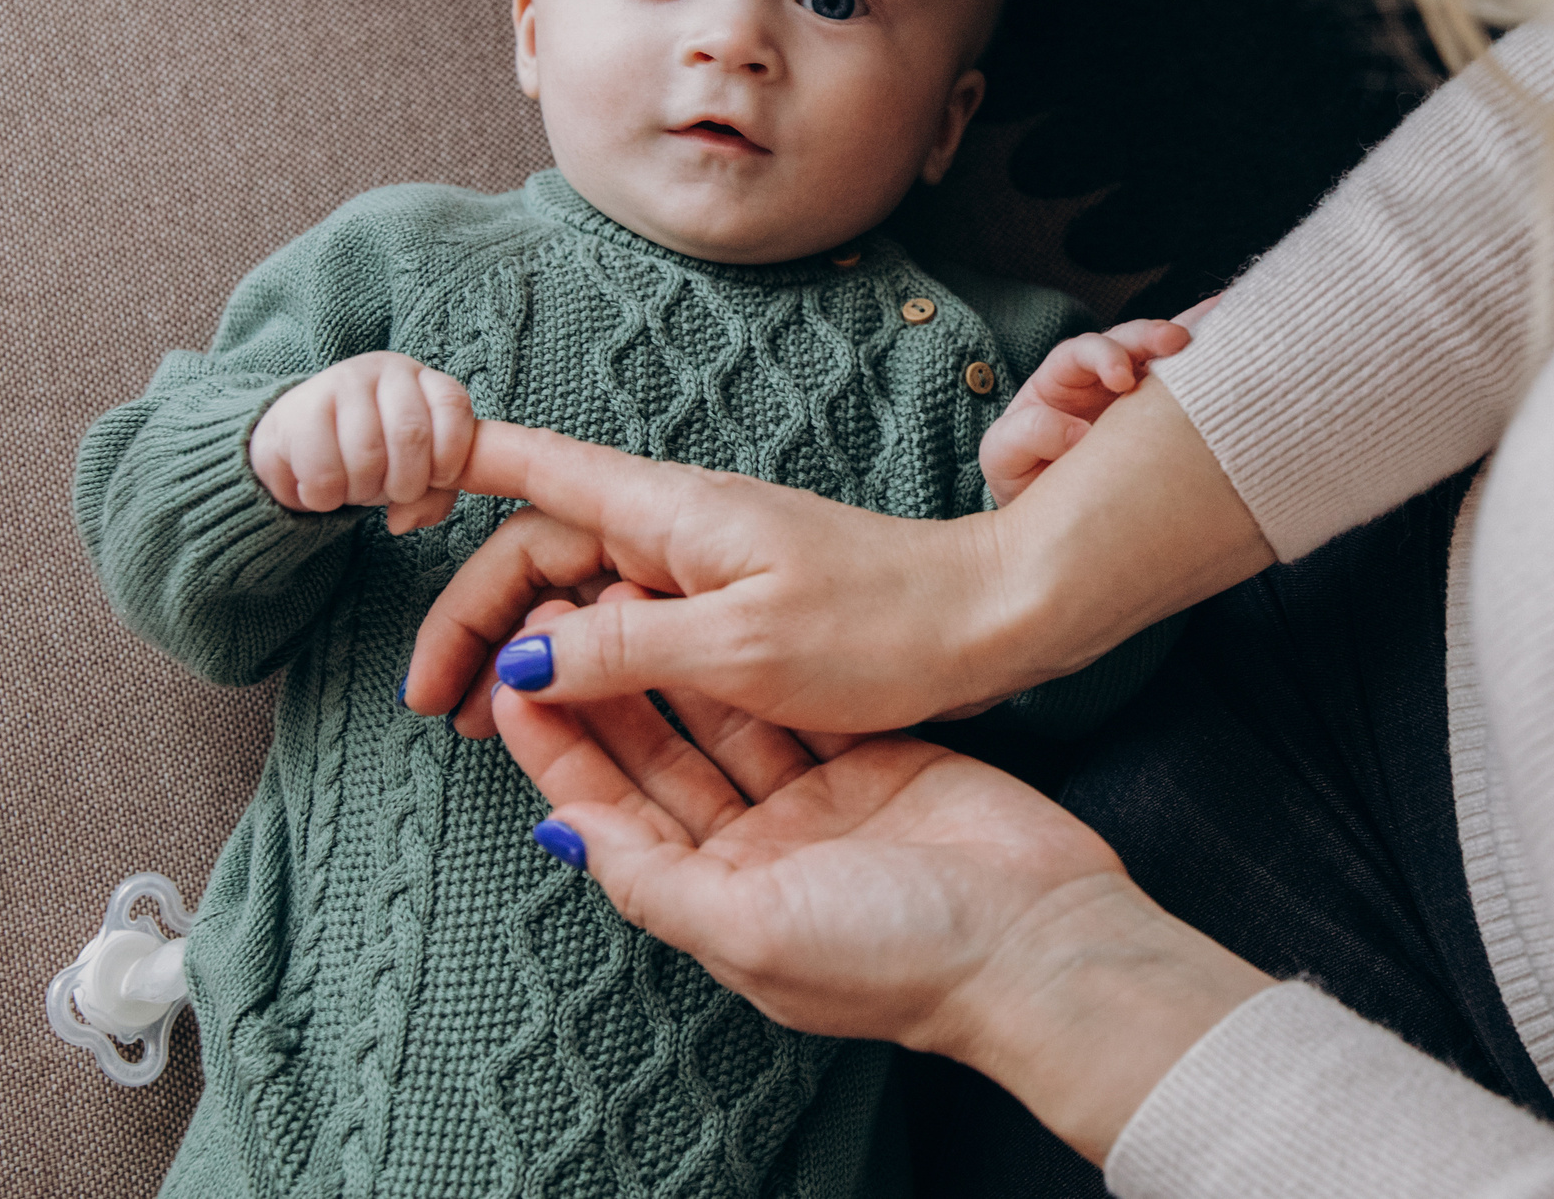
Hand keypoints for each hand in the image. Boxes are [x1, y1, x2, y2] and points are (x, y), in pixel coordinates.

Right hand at [249, 351, 474, 533]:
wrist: (300, 442)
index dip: (449, 456)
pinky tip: (321, 491)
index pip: (453, 406)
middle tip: (388, 493)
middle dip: (404, 483)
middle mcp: (386, 371)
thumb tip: (402, 521)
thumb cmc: (376, 458)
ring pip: (367, 454)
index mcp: (426, 380)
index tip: (436, 479)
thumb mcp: (418, 475)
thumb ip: (434, 497)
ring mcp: (341, 382)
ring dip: (361, 491)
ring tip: (353, 489)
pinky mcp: (299, 408)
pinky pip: (322, 470)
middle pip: (410, 434)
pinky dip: (325, 497)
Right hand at [407, 422, 1005, 735]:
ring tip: (484, 727)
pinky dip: (587, 663)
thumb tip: (525, 662)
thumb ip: (626, 649)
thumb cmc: (882, 628)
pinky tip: (570, 715)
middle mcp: (680, 526)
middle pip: (543, 552)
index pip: (533, 471)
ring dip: (528, 651)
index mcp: (671, 514)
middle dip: (478, 620)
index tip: (384, 493)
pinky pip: (634, 624)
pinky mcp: (737, 603)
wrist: (989, 622)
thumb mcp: (743, 647)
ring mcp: (708, 564)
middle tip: (435, 709)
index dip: (451, 469)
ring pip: (586, 594)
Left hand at [494, 605, 1270, 1163]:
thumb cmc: (901, 957)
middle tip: (561, 622)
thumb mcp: (753, 931)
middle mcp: (759, 853)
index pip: (613, 815)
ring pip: (725, 718)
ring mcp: (820, 805)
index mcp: (718, 900)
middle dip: (606, 694)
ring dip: (675, 664)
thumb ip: (653, 879)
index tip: (513, 685)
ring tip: (624, 596)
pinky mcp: (878, 763)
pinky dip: (757, 659)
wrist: (1040, 939)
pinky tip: (717, 612)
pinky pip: (800, 703)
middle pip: (660, 760)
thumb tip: (560, 833)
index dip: (560, 751)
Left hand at [979, 302, 1211, 504]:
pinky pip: (1186, 381)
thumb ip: (1026, 436)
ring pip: (1160, 358)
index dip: (1101, 357)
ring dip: (1187, 346)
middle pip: (1125, 341)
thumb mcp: (1005, 459)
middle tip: (1175, 341)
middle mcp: (1098, 379)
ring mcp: (1134, 396)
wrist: (1054, 523)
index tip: (1121, 379)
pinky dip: (1209, 357)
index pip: (1078, 353)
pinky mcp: (1162, 417)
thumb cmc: (1024, 483)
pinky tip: (1234, 332)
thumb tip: (1077, 432)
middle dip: (1150, 337)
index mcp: (1058, 382)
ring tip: (1217, 338)